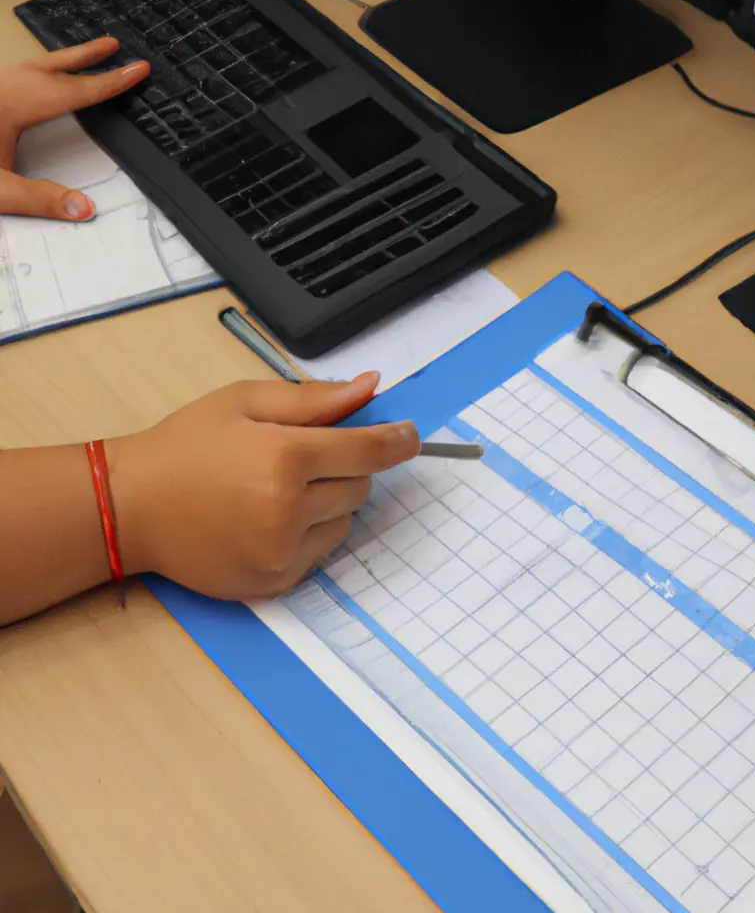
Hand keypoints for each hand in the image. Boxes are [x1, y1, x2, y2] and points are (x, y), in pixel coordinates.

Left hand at [0, 37, 148, 221]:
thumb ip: (39, 200)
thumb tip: (85, 208)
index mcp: (9, 105)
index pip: (71, 90)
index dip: (108, 82)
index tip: (138, 69)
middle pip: (49, 67)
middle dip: (84, 57)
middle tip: (115, 46)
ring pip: (27, 68)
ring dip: (58, 62)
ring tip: (83, 55)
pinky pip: (11, 77)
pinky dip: (34, 74)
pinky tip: (35, 82)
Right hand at [108, 373, 419, 599]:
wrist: (130, 507)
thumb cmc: (186, 446)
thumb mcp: (244, 401)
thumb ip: (314, 398)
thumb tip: (370, 387)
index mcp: (283, 456)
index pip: (368, 451)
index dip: (397, 441)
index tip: (410, 436)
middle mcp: (288, 509)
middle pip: (361, 486)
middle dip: (347, 467)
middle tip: (305, 457)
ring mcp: (282, 551)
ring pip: (346, 520)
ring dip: (329, 502)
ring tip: (277, 489)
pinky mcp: (275, 581)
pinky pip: (324, 551)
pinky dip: (311, 533)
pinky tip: (269, 519)